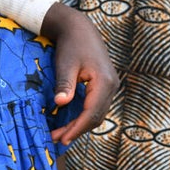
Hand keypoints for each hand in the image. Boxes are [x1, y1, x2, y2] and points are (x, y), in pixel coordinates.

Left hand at [41, 3, 118, 143]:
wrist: (79, 30)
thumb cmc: (71, 46)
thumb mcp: (65, 64)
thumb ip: (64, 84)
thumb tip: (60, 104)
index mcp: (104, 83)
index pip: (91, 113)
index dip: (77, 128)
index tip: (62, 139)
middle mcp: (111, 87)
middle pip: (96, 116)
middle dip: (77, 130)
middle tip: (57, 140)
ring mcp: (110, 86)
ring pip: (97, 113)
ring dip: (80, 124)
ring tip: (61, 134)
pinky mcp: (104, 86)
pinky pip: (95, 106)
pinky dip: (83, 115)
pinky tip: (69, 121)